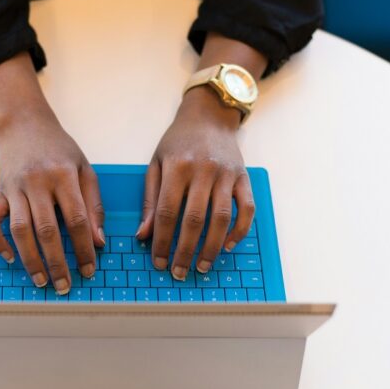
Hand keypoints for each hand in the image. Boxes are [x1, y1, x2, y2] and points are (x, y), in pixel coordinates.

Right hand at [0, 53, 104, 294]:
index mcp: (64, 176)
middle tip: (65, 285)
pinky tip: (10, 257)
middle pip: (47, 230)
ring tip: (41, 280)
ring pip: (20, 230)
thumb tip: (98, 241)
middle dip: (57, 262)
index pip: (77, 219)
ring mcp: (14, 187)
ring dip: (30, 259)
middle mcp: (37, 182)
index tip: (89, 269)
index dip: (84, 248)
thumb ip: (94, 204)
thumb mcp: (85, 169)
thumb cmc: (58, 148)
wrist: (24, 124)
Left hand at [137, 87, 254, 279]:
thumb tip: (143, 235)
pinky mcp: (243, 177)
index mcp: (177, 167)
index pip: (167, 212)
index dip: (162, 241)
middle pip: (194, 219)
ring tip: (202, 266)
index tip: (158, 262)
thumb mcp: (156, 163)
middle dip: (185, 250)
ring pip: (221, 218)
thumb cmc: (178, 142)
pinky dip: (240, 230)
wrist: (209, 116)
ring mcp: (226, 174)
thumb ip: (149, 199)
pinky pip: (246, 209)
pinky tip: (228, 245)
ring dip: (212, 247)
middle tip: (179, 272)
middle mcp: (203, 171)